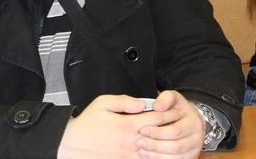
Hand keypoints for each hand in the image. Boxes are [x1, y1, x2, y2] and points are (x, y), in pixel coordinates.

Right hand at [58, 95, 179, 158]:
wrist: (73, 145)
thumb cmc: (87, 124)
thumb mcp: (102, 104)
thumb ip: (124, 101)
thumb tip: (141, 103)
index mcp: (127, 124)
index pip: (155, 117)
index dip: (168, 113)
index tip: (176, 110)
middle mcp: (130, 141)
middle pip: (158, 134)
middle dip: (171, 127)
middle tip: (182, 123)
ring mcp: (128, 155)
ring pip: (155, 151)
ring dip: (166, 145)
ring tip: (177, 140)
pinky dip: (154, 157)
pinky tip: (160, 153)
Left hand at [136, 91, 204, 158]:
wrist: (190, 120)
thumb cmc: (179, 108)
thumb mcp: (174, 98)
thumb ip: (165, 99)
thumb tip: (156, 107)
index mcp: (194, 122)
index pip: (175, 131)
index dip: (157, 132)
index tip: (142, 129)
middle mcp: (197, 138)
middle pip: (175, 146)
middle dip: (155, 145)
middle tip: (139, 142)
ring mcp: (194, 150)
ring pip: (175, 157)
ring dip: (156, 155)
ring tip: (141, 150)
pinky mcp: (189, 157)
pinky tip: (148, 155)